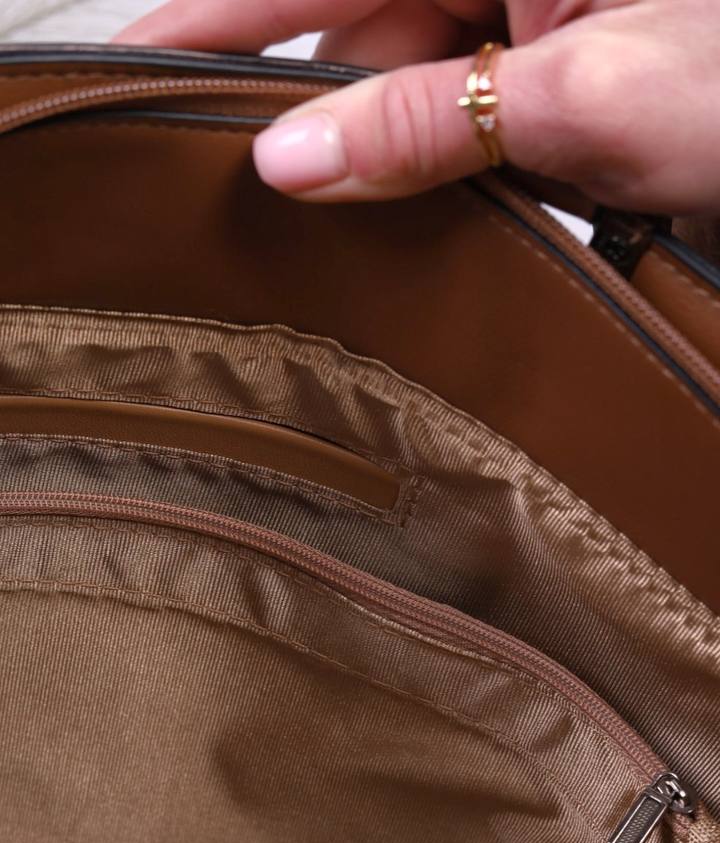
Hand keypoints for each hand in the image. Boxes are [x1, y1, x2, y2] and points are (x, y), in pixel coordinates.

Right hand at [115, 0, 719, 212]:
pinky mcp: (543, 99)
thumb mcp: (586, 101)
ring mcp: (525, 36)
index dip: (219, 19)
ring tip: (447, 211)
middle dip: (327, 126)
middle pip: (358, 43)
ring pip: (403, 101)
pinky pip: (452, 138)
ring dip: (395, 170)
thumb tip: (296, 159)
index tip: (134, 67)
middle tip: (277, 203)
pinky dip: (438, 188)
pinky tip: (453, 220)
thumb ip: (426, 125)